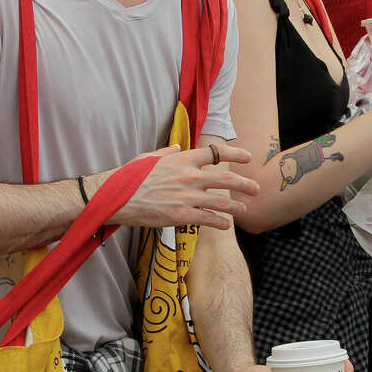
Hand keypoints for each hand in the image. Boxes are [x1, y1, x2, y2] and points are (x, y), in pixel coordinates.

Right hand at [106, 143, 258, 230]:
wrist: (116, 198)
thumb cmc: (130, 177)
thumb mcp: (149, 157)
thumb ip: (169, 152)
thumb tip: (180, 146)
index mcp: (182, 159)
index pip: (215, 153)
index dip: (235, 154)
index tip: (248, 157)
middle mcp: (189, 176)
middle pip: (226, 179)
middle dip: (245, 184)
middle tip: (256, 189)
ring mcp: (186, 197)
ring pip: (220, 202)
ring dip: (236, 207)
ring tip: (244, 210)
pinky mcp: (181, 215)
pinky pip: (207, 219)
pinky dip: (219, 222)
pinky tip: (225, 224)